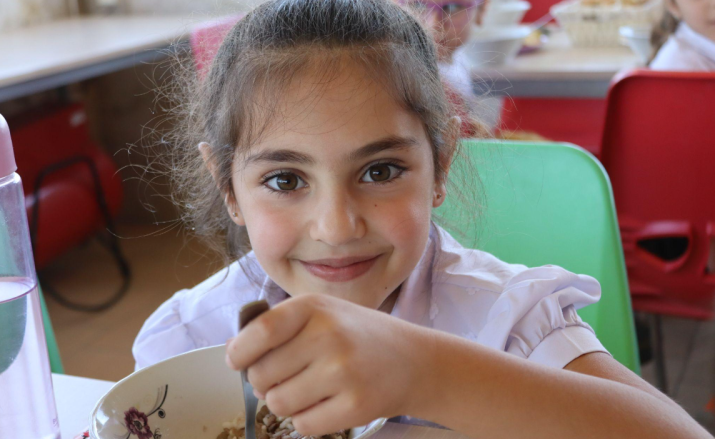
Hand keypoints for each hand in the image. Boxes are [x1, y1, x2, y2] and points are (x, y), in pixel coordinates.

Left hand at [226, 294, 430, 435]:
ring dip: (287, 403)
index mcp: (315, 308)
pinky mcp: (355, 406)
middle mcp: (328, 336)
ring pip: (278, 403)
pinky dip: (308, 419)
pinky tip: (328, 403)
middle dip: (266, 382)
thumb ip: (281, 327)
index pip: (260, 332)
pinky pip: (303, 425)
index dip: (240, 353)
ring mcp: (342, 372)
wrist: (416, 361)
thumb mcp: (324, 314)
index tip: (238, 362)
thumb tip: (236, 351)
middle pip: (261, 376)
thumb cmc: (361, 336)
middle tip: (289, 376)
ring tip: (311, 389)